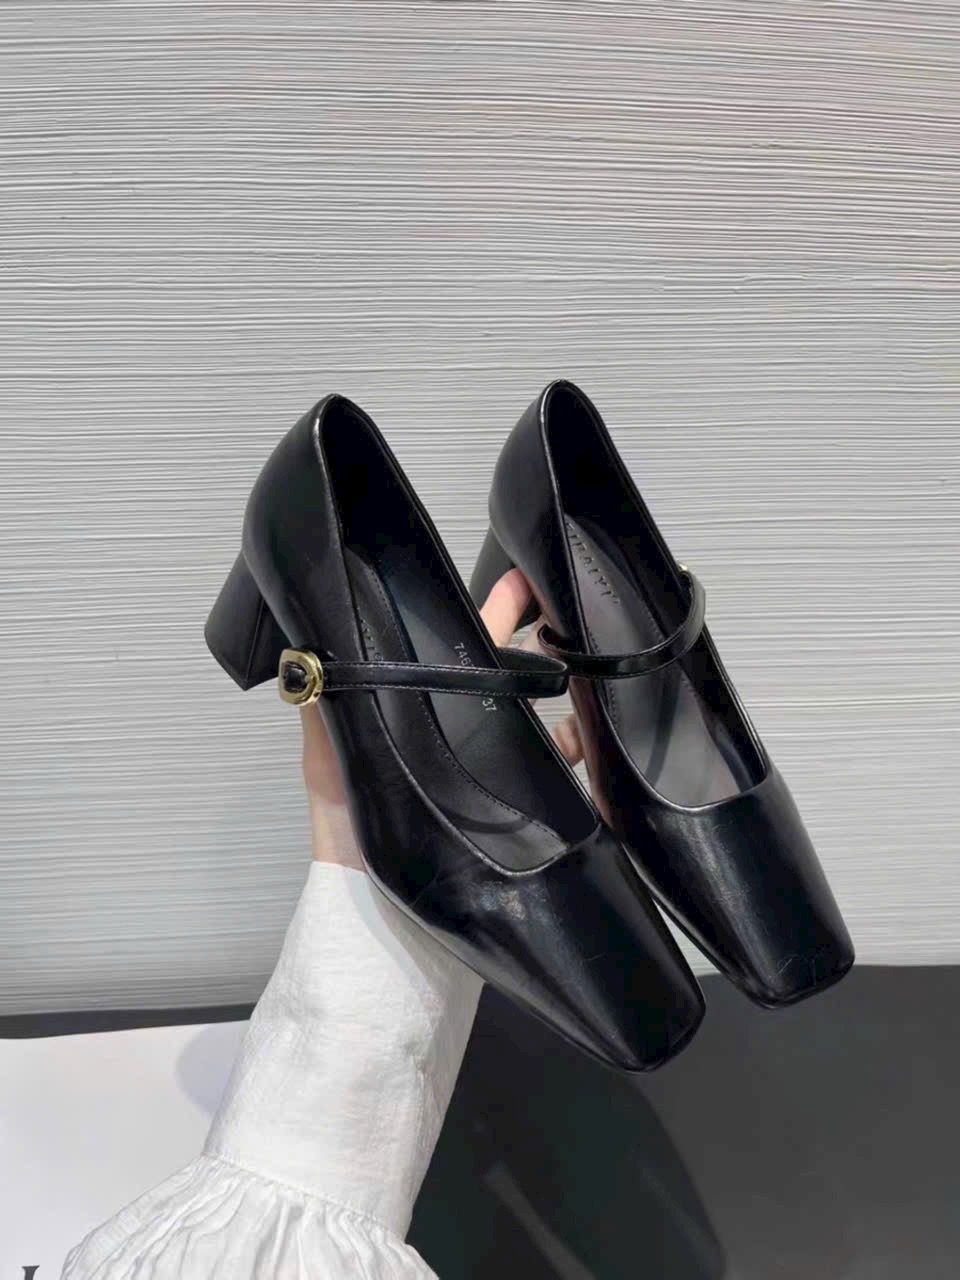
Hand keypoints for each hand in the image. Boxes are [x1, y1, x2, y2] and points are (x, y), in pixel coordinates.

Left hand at [301, 568, 584, 866]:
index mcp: (415, 707)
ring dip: (559, 682)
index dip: (479, 614)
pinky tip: (589, 725)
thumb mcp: (328, 757)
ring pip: (534, 707)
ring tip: (584, 654)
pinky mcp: (518, 798)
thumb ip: (324, 706)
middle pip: (499, 668)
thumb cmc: (347, 825)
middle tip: (559, 599)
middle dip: (530, 631)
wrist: (380, 900)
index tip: (512, 580)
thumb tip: (308, 646)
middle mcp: (456, 727)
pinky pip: (558, 762)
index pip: (448, 647)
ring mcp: (490, 762)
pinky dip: (580, 742)